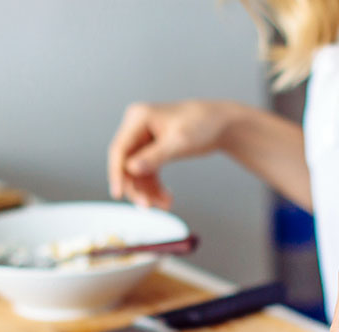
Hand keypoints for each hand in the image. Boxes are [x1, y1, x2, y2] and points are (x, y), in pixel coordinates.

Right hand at [107, 100, 238, 208]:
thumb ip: (154, 156)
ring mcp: (144, 139)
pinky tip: (166, 198)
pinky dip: (155, 187)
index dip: (117, 173)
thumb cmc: (204, 124)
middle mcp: (137, 127)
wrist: (221, 123)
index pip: (120, 149)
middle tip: (147, 206)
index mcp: (139, 118)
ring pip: (137, 173)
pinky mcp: (152, 150)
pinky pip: (147, 173)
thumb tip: (131, 169)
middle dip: (137, 187)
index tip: (118, 194)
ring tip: (164, 204)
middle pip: (126, 163)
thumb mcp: (179, 142)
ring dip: (148, 191)